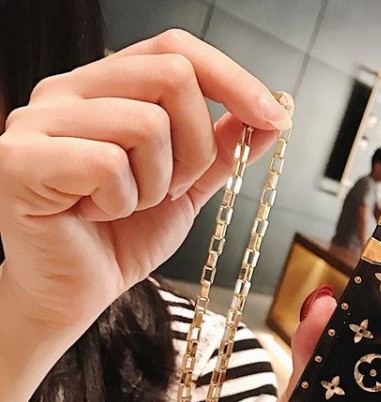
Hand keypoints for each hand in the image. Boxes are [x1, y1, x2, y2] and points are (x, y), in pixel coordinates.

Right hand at [0, 29, 291, 334]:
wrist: (75, 293)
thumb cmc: (121, 238)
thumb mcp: (186, 188)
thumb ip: (220, 148)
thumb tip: (272, 114)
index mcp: (106, 88)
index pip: (176, 49)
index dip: (233, 79)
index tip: (274, 119)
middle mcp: (68, 91)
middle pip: (173, 76)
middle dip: (198, 148)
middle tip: (175, 190)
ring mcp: (39, 121)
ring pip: (146, 124)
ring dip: (157, 184)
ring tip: (128, 206)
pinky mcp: (22, 160)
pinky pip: (108, 164)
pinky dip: (122, 202)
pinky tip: (98, 215)